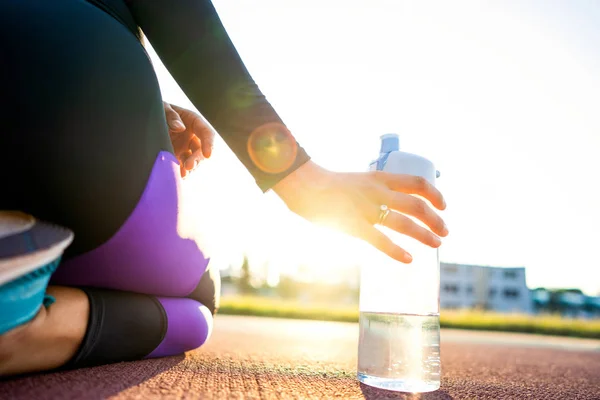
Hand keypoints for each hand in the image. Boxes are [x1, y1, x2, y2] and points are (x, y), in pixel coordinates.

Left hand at [163, 102, 214, 177]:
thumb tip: (181, 128)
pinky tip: (176, 177)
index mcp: (193, 122)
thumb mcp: (163, 107)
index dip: (209, 144)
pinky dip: (180, 173)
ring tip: (181, 175)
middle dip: (197, 160)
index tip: (208, 155)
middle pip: (201, 150)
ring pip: (192, 161)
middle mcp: (192, 136)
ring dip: (189, 169)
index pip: (207, 133)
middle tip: (188, 167)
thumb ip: (171, 116)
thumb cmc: (157, 109)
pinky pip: (181, 167)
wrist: (143, 119)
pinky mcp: (176, 157)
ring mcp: (184, 148)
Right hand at [273, 161, 447, 262]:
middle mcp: (378, 192)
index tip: (444, 205)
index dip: (435, 194)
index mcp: (380, 178)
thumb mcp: (358, 181)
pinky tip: (409, 259)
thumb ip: (373, 192)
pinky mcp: (355, 225)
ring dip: (425, 234)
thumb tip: (385, 207)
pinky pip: (381, 241)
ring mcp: (367, 209)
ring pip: (405, 223)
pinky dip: (397, 251)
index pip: (417, 182)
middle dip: (436, 219)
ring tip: (437, 244)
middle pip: (417, 205)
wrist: (305, 187)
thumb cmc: (329, 186)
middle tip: (445, 231)